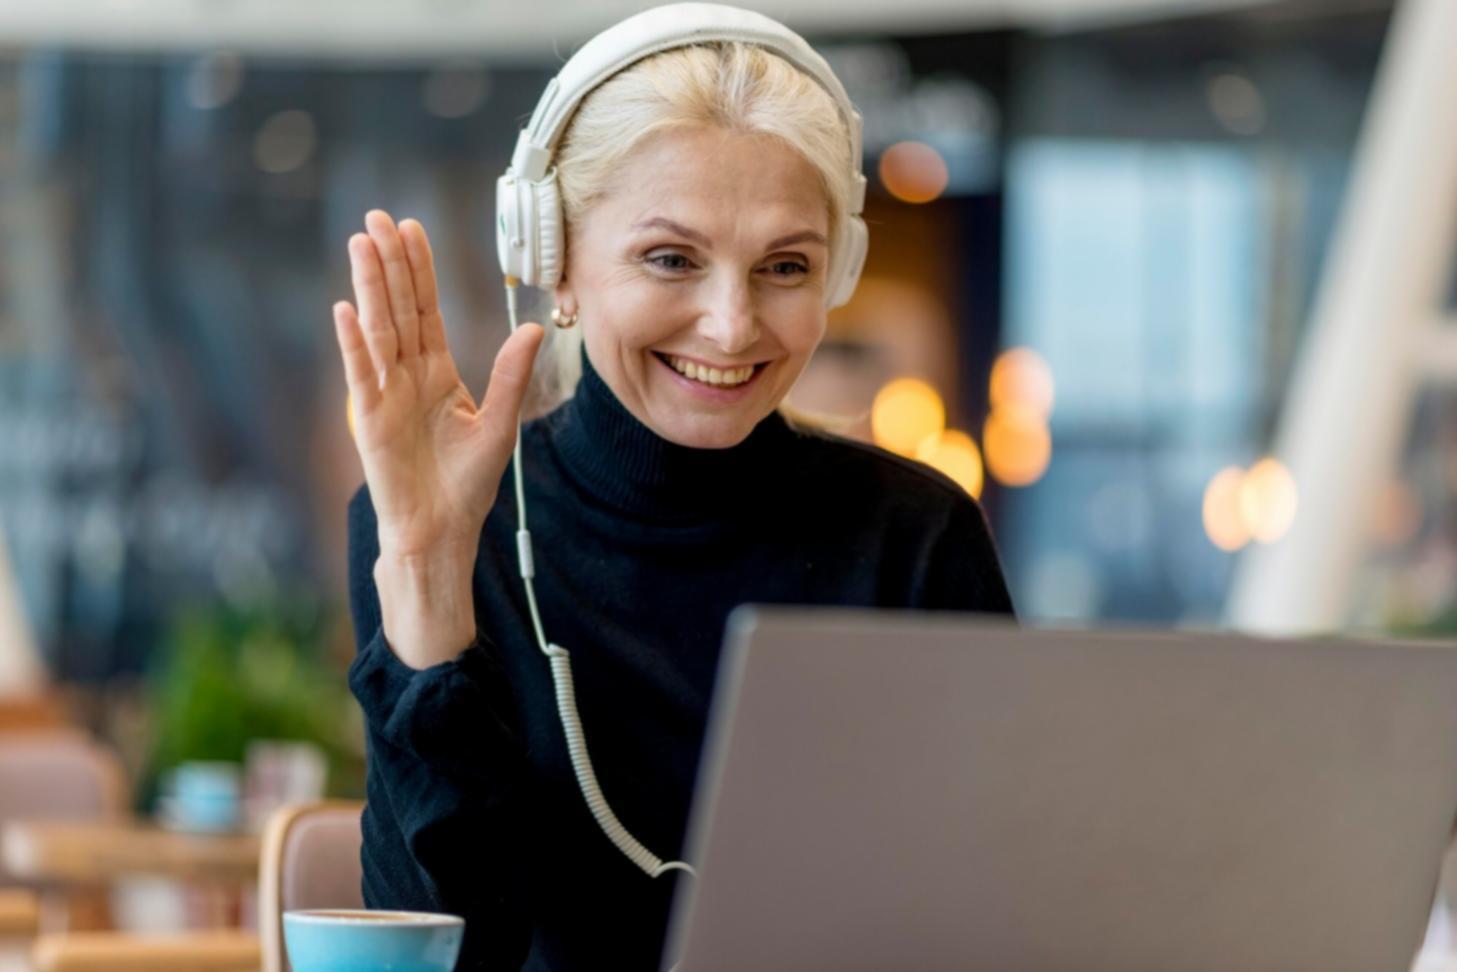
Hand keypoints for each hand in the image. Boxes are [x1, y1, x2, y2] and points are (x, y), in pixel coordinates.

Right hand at [333, 210, 542, 662]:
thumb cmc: (465, 486)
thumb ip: (512, 375)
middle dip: (389, 263)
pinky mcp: (371, 420)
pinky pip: (361, 374)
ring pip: (377, 329)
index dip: (420, 270)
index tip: (413, 228)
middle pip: (397, 308)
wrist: (441, 531)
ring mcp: (385, 395)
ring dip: (368, 287)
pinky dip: (353, 343)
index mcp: (436, 374)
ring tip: (361, 242)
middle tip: (378, 216)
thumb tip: (534, 329)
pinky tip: (345, 309)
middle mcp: (406, 377)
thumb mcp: (499, 424)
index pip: (425, 310)